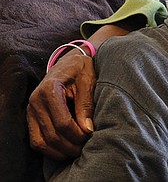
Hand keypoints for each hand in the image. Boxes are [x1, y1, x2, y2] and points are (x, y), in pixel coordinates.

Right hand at [26, 24, 129, 159]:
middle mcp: (35, 101)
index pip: (63, 122)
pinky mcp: (31, 117)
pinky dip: (50, 149)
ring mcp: (30, 111)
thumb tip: (88, 129)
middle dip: (71, 145)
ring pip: (41, 142)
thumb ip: (86, 104)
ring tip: (78, 151)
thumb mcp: (88, 81)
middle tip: (87, 147)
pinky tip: (66, 150)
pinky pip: (36, 140)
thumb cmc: (81, 69)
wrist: (69, 62)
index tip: (91, 136)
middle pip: (52, 135)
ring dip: (60, 151)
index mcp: (50, 90)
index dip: (78, 134)